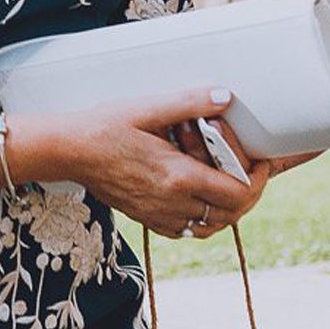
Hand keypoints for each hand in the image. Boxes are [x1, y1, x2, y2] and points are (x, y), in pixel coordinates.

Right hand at [17, 87, 262, 237]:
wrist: (68, 152)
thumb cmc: (105, 126)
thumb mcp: (148, 108)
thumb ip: (189, 103)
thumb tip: (225, 97)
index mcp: (178, 176)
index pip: (237, 192)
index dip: (258, 178)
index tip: (260, 160)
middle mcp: (173, 203)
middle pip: (231, 213)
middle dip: (249, 193)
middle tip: (252, 170)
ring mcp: (160, 215)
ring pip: (212, 225)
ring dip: (229, 208)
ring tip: (230, 182)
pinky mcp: (148, 219)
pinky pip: (188, 230)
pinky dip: (205, 218)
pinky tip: (200, 196)